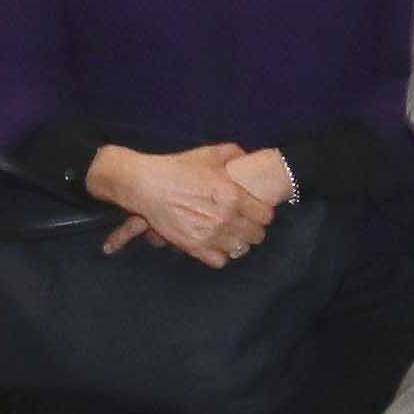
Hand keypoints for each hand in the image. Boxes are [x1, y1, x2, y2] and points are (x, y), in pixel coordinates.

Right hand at [83, 141, 289, 266]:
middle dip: (254, 229)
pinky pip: (220, 261)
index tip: (256, 210)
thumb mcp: (208, 154)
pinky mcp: (193, 247)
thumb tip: (246, 156)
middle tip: (245, 222)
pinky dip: (220, 255)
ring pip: (240, 250)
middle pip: (257, 236)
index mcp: (233, 196)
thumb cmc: (177, 168)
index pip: (266, 216)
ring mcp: (209, 235)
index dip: (263, 212)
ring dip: (239, 242)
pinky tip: (216, 244)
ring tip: (231, 234)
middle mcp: (225, 218)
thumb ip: (233, 152)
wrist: (146, 185)